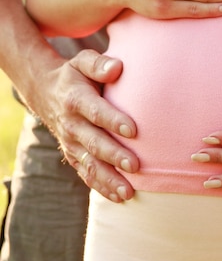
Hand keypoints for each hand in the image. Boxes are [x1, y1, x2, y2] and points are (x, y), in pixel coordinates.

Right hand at [40, 49, 138, 202]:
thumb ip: (99, 64)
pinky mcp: (73, 155)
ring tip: (129, 192)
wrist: (46, 93)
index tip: (133, 130)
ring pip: (90, 164)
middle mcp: (71, 124)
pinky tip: (118, 198)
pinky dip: (101, 187)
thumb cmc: (75, 76)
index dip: (113, 120)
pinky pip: (86, 174)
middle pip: (93, 142)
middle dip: (114, 155)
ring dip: (109, 179)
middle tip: (135, 165)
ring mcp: (71, 143)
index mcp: (75, 100)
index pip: (95, 111)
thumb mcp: (82, 62)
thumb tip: (118, 67)